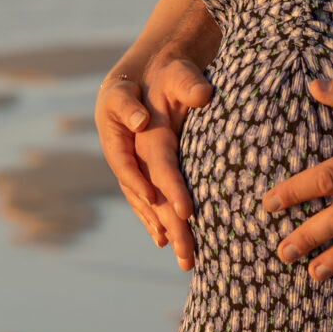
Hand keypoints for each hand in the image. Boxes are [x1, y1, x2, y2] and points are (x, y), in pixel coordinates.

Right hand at [95, 49, 214, 267]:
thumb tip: (203, 95)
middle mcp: (128, 153)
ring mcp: (131, 165)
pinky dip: (153, 221)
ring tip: (184, 259)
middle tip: (187, 254)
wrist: (145, 75)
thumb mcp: (178, 72)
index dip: (167, 189)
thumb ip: (188, 84)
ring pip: (146, 204)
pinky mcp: (138, 171)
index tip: (185, 212)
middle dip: (168, 225)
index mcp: (135, 133)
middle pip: (148, 195)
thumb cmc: (166, 73)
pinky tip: (164, 242)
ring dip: (163, 231)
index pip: (154, 166)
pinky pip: (144, 201)